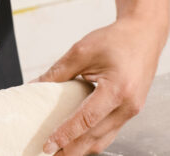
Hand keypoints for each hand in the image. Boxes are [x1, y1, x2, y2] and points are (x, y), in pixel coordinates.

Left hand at [36, 15, 167, 155]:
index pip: (86, 120)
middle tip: (48, 155)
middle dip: (71, 150)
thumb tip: (35, 87)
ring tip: (59, 152)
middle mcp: (128, 105)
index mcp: (118, 89)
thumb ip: (58, 72)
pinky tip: (76, 140)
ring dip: (81, 148)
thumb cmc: (116, 39)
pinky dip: (92, 139)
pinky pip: (109, 131)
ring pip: (104, 139)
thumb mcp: (81, 51)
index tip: (48, 145)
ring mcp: (132, 110)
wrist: (144, 34)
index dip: (65, 134)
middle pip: (96, 137)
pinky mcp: (129, 110)